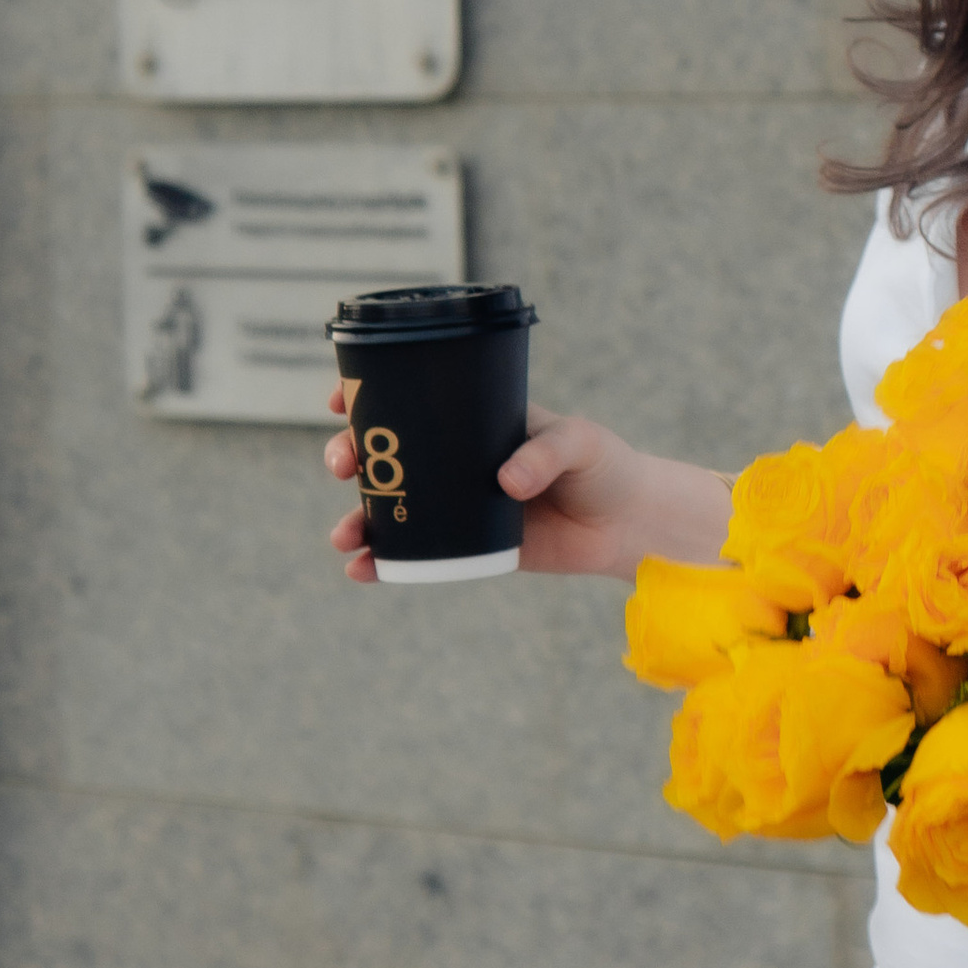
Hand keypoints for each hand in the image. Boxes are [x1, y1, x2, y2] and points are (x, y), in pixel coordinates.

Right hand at [323, 391, 730, 584]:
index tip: (339, 400)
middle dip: (350, 456)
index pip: (412, 399)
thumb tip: (508, 482)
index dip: (367, 396)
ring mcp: (457, 505)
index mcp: (475, 421)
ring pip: (390, 507)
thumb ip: (547, 453)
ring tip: (345, 536)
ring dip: (357, 518)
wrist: (629, 525)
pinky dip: (383, 563)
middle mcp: (456, 460)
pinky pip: (415, 555)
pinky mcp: (467, 548)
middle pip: (385, 454)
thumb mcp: (581, 443)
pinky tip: (363, 570)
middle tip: (343, 466)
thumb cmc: (606, 467)